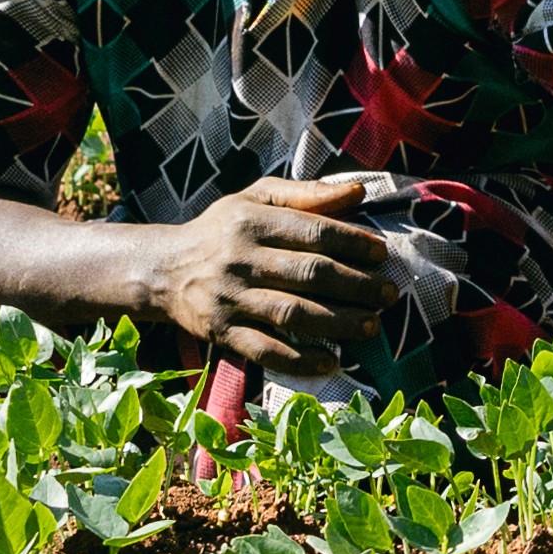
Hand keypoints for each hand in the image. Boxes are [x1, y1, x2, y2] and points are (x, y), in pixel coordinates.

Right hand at [151, 173, 391, 371]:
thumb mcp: (256, 199)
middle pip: (309, 274)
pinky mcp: (222, 332)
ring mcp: (230, 298)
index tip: (382, 254)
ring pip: (292, 313)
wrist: (164, 270)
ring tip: (371, 326)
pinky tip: (330, 361)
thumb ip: (306, 194)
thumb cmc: (223, 230)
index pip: (313, 231)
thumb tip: (358, 192)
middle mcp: (240, 259)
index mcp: (252, 221)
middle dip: (356, 285)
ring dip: (338, 322)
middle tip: (388, 294)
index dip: (352, 243)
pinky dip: (300, 359)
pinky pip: (265, 350)